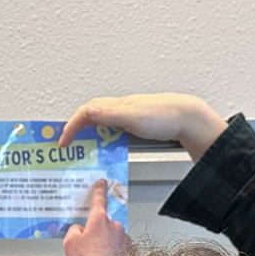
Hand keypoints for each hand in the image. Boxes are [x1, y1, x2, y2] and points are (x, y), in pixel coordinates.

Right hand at [58, 93, 227, 161]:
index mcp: (117, 105)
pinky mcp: (140, 126)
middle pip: (92, 116)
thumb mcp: (132, 116)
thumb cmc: (166, 116)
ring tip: (84, 150)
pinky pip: (116, 132)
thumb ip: (108, 114)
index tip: (63, 143)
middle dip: (77, 129)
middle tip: (68, 144)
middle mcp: (122, 109)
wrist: (191, 119)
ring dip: (92, 135)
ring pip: (104, 125)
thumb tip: (85, 112)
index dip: (71, 127)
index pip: (85, 112)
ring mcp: (131, 117)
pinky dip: (107, 140)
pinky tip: (111, 150)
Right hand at [64, 178, 131, 255]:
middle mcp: (115, 226)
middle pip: (103, 223)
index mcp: (99, 220)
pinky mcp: (131, 250)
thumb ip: (73, 230)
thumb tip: (79, 229)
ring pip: (112, 237)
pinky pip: (120, 248)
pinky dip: (114, 253)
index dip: (99, 189)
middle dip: (96, 232)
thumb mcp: (70, 244)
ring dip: (106, 244)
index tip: (102, 182)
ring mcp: (125, 238)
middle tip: (88, 248)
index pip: (99, 199)